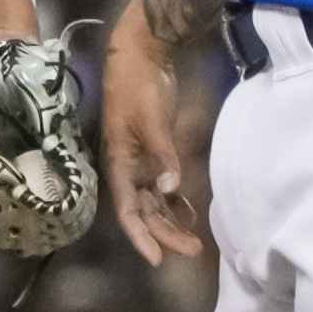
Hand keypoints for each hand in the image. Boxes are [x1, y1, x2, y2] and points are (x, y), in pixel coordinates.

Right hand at [100, 1, 202, 263]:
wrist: (140, 53)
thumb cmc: (137, 87)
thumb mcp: (150, 122)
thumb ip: (162, 158)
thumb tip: (170, 191)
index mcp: (119, 164)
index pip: (128, 210)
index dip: (141, 236)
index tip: (158, 258)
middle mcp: (127, 168)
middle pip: (144, 211)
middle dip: (165, 233)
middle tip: (192, 250)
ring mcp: (140, 159)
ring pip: (154, 201)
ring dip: (170, 220)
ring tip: (194, 239)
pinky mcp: (154, 149)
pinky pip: (163, 184)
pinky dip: (174, 200)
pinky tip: (188, 212)